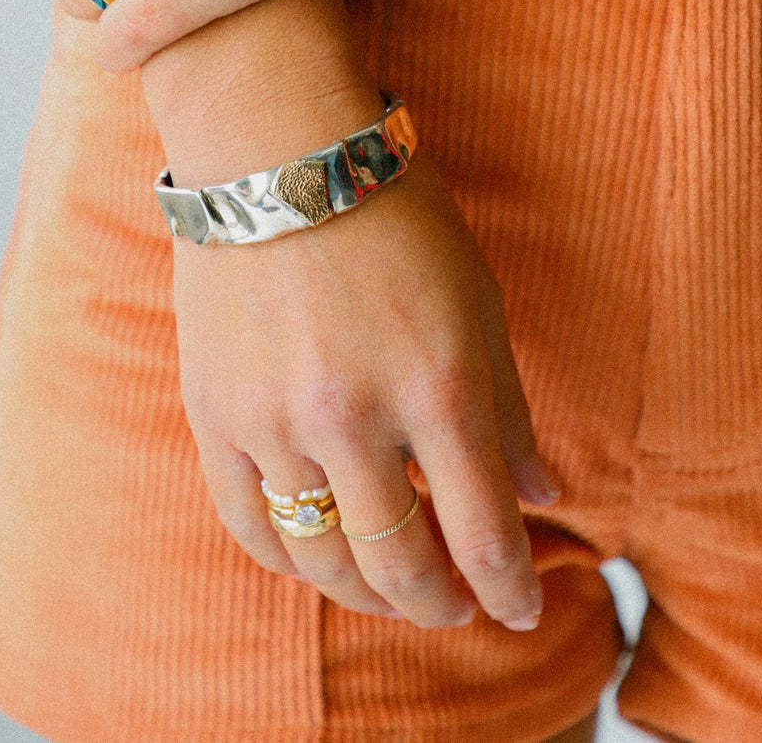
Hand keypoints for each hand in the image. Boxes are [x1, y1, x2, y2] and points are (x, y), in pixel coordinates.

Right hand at [173, 153, 557, 628]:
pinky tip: (320, 558)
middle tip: (461, 609)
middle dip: (444, 606)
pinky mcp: (215, 414)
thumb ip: (509, 407)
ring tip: (395, 592)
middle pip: (404, 568)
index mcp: (440, 384)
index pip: (485, 533)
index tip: (523, 612)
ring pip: (324, 560)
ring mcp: (276, 420)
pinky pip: (251, 526)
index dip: (510, 589)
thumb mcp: (477, 298)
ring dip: (369, 595)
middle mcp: (356, 416)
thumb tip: (547, 493)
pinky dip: (292, 560)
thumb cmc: (396, 212)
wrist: (277, 149)